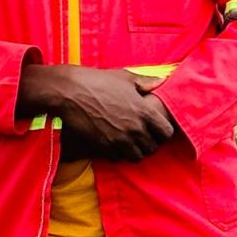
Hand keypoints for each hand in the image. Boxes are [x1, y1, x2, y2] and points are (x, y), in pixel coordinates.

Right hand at [18, 64, 174, 161]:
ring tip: (130, 142)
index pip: (166, 132)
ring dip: (135, 151)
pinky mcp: (104, 147)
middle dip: (150, 143)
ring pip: (137, 156)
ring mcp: (119, 140)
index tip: (157, 128)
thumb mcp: (125, 78)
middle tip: (143, 137)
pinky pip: (118, 158)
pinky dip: (119, 154)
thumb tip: (162, 80)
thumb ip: (146, 82)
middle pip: (153, 148)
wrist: (70, 92)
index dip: (163, 131)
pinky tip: (115, 144)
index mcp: (144, 111)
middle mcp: (135, 129)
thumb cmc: (98, 81)